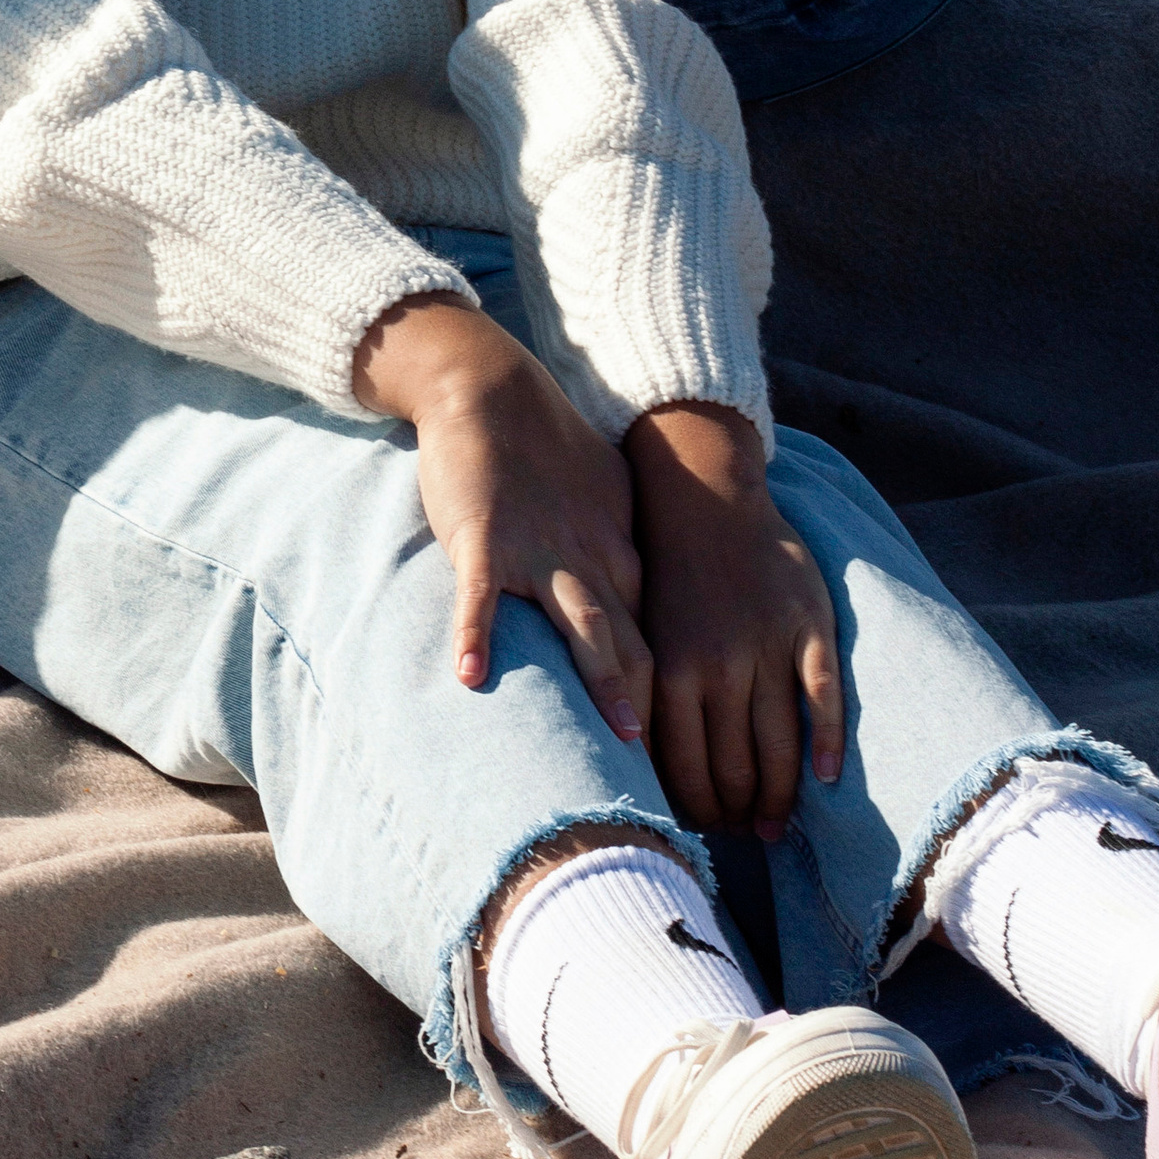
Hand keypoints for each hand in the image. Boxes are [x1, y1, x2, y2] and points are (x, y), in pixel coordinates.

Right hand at [355, 296, 651, 745]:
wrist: (491, 387)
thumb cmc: (543, 445)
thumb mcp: (604, 492)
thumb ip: (620, 542)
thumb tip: (636, 593)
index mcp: (620, 550)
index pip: (657, 634)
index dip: (674, 692)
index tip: (688, 746)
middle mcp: (591, 556)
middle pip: (634, 640)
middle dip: (659, 704)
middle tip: (684, 771)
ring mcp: (538, 550)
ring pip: (582, 622)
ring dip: (605, 678)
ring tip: (625, 734)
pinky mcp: (484, 539)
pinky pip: (481, 596)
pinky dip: (477, 635)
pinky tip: (471, 676)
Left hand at [625, 402, 844, 837]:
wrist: (703, 493)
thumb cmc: (667, 575)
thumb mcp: (642, 635)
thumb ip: (649, 697)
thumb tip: (649, 774)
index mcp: (672, 670)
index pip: (687, 769)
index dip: (700, 811)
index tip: (710, 832)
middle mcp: (720, 664)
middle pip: (736, 768)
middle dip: (740, 813)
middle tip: (747, 834)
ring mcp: (768, 646)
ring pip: (780, 746)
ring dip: (780, 796)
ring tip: (777, 824)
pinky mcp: (808, 626)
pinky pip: (823, 698)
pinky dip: (828, 743)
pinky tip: (827, 778)